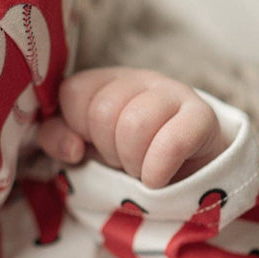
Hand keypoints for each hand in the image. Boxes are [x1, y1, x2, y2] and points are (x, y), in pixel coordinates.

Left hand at [37, 67, 229, 188]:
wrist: (186, 172)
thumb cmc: (125, 154)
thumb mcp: (83, 146)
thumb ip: (56, 138)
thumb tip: (73, 148)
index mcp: (105, 81)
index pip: (74, 93)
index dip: (78, 128)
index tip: (94, 143)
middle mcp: (139, 79)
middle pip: (103, 112)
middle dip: (107, 148)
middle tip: (122, 158)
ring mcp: (173, 93)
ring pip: (135, 124)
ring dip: (132, 160)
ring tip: (139, 167)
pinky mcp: (201, 117)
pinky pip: (172, 142)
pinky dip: (156, 169)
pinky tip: (155, 179)